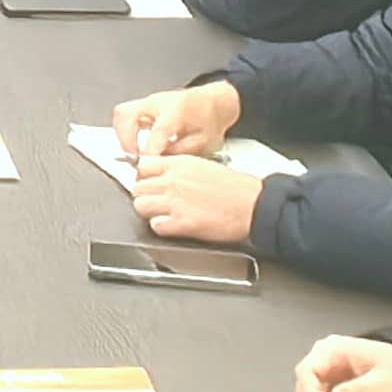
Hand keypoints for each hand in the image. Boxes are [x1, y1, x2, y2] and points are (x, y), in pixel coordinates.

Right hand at [112, 80, 239, 160]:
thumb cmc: (210, 120)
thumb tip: (160, 162)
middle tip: (134, 158)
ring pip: (121, 113)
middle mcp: (159, 102)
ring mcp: (149, 102)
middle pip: (128, 114)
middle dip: (127, 140)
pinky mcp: (143, 106)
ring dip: (122, 136)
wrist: (213, 102)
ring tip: (132, 153)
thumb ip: (182, 152)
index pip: (157, 131)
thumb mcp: (206, 141)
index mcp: (178, 110)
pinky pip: (124, 116)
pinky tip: (133, 145)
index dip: (150, 151)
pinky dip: (123, 132)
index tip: (146, 165)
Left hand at [132, 156, 263, 243]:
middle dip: (146, 195)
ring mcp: (175, 202)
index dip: (144, 176)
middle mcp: (173, 181)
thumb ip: (179, 169)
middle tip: (158, 200)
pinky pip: (155, 226)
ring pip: (140, 206)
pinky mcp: (181, 223)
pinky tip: (174, 225)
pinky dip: (162, 227)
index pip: (142, 166)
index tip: (150, 182)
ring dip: (150, 212)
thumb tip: (163, 175)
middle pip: (137, 187)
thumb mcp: (203, 165)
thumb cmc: (236, 187)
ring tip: (165, 214)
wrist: (253, 205)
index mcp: (179, 164)